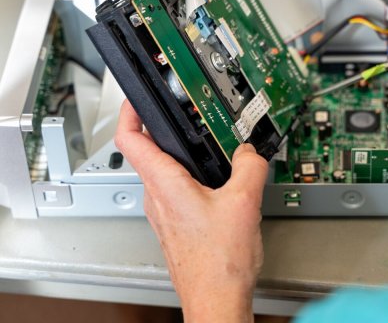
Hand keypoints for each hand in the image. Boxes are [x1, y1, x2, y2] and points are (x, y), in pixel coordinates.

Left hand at [115, 100, 267, 322]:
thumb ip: (249, 167)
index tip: (138, 95)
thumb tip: (250, 152)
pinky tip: (218, 182)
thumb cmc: (218, 264)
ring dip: (183, 154)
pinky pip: (178, 190)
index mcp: (164, 185)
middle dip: (167, 128)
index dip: (129, 110)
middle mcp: (157, 198)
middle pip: (149, 151)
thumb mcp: (243, 203)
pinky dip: (193, 176)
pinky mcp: (176, 224)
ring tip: (207, 145)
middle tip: (185, 114)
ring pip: (166, 172)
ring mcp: (164, 213)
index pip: (129, 137)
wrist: (216, 300)